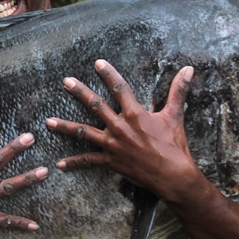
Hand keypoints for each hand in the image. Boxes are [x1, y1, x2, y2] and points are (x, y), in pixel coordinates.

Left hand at [45, 60, 200, 204]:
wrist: (173, 175)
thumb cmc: (175, 146)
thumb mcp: (176, 115)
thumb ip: (179, 91)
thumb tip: (189, 69)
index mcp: (135, 113)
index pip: (119, 87)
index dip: (108, 74)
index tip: (98, 63)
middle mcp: (120, 127)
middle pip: (95, 105)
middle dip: (79, 92)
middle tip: (66, 81)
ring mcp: (113, 145)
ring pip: (84, 133)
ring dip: (65, 127)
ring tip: (48, 122)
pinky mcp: (111, 162)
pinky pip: (89, 161)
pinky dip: (74, 162)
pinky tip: (60, 164)